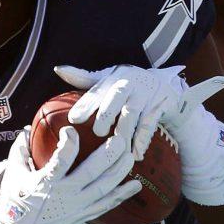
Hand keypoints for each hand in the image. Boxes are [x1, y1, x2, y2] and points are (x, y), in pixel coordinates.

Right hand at [0, 126, 139, 223]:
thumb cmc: (13, 204)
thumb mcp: (13, 176)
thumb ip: (20, 151)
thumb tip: (25, 129)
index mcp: (45, 182)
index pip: (62, 158)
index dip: (69, 140)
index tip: (70, 130)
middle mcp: (64, 195)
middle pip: (92, 172)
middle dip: (108, 154)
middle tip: (120, 138)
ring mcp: (76, 207)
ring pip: (104, 187)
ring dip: (119, 170)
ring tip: (130, 155)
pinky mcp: (82, 216)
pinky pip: (105, 205)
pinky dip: (121, 195)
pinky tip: (135, 185)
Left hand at [54, 64, 223, 159]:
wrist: (165, 84)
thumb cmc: (127, 85)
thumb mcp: (107, 78)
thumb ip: (84, 78)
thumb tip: (58, 69)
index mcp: (113, 77)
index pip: (97, 90)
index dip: (85, 104)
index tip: (73, 119)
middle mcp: (129, 83)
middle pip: (116, 97)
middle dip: (106, 115)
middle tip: (99, 132)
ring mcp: (146, 94)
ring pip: (132, 113)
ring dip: (124, 131)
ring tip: (116, 149)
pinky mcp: (160, 105)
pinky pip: (150, 124)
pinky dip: (143, 140)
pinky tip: (136, 154)